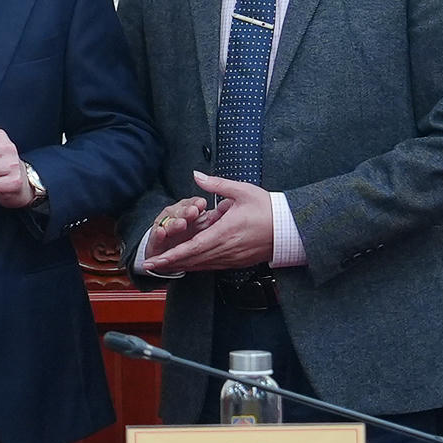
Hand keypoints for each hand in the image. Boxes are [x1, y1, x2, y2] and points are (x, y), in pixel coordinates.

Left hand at [146, 173, 276, 271]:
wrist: (292, 227)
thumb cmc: (267, 207)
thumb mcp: (242, 190)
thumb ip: (216, 184)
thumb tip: (196, 175)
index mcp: (225, 232)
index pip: (193, 248)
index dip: (173, 255)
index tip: (157, 259)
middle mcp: (227, 249)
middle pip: (194, 261)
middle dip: (172, 263)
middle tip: (151, 265)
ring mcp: (234, 258)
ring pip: (203, 265)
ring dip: (183, 266)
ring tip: (164, 266)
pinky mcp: (239, 262)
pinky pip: (214, 266)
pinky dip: (199, 266)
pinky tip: (189, 265)